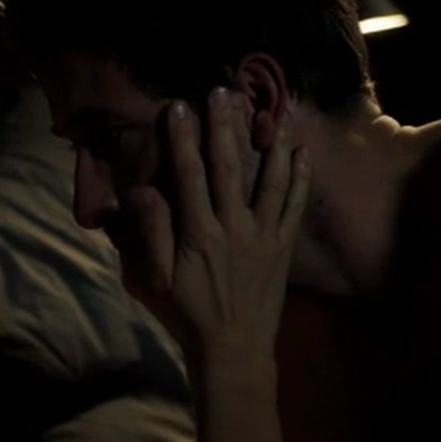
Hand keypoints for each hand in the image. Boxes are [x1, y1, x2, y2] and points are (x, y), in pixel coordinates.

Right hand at [118, 88, 309, 356]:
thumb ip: (150, 233)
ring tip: (269, 108)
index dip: (182, 139)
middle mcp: (233, 227)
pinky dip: (299, 177)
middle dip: (223, 127)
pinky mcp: (282, 246)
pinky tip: (300, 150)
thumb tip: (140, 192)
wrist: (233, 350)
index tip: (178, 107)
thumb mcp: (153, 280)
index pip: (188, 175)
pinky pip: (294, 205)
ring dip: (267, 142)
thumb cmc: (185, 315)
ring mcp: (263, 235)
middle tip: (221, 91)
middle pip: (228, 167)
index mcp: (197, 234)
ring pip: (268, 179)